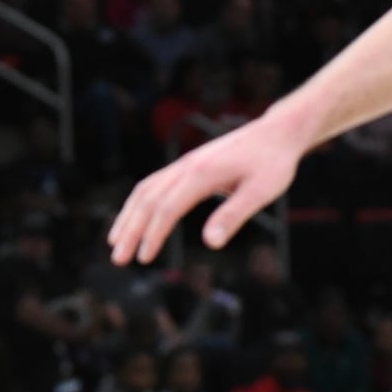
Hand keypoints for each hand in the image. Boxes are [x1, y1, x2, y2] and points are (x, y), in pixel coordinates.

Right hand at [109, 111, 306, 263]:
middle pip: (147, 201)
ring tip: (115, 242)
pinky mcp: (184, 166)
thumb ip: (233, 215)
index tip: (144, 259)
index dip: (153, 235)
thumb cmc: (273, 162)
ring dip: (127, 218)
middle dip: (130, 231)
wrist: (276, 132)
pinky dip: (136, 204)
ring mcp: (182, 165)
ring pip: (144, 191)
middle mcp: (185, 167)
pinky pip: (151, 184)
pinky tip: (132, 218)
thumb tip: (211, 243)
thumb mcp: (262, 191)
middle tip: (118, 259)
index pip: (167, 208)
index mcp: (202, 173)